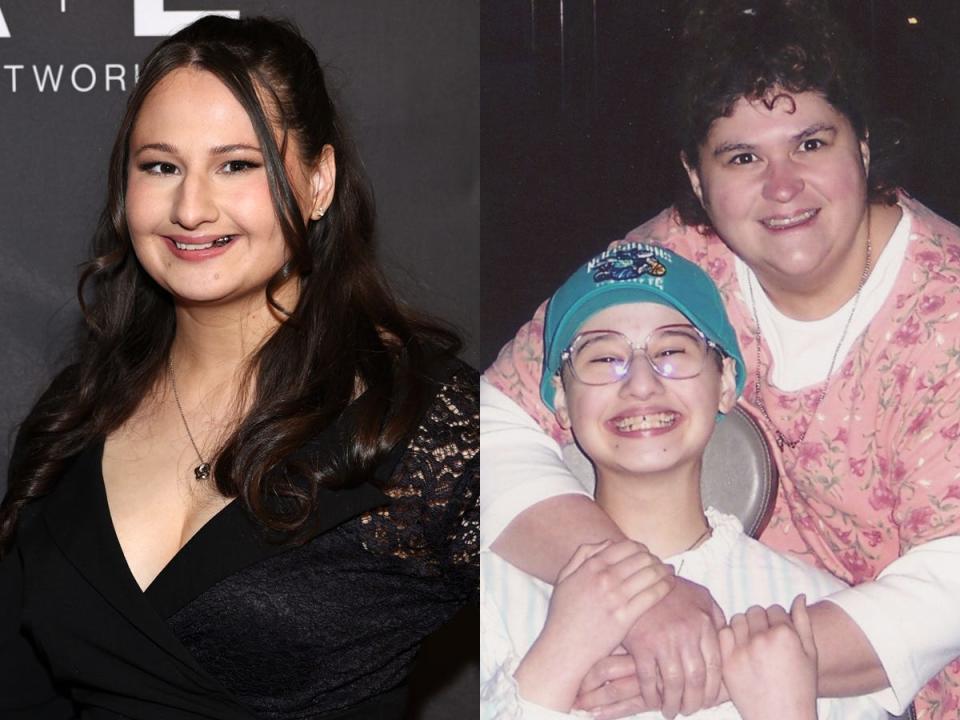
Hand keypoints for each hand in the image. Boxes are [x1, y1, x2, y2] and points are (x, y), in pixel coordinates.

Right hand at [514, 540, 673, 711]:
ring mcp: (615, 598)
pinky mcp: (625, 617)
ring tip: (669, 572)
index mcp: (591, 566)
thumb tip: (608, 542)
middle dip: (655, 558)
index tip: (647, 553)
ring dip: (664, 570)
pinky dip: (665, 586)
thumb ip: (583, 555)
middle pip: (641, 558)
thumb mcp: (564, 578)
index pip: (626, 546)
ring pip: (650, 574)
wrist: (563, 648)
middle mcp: (604, 578)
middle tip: (661, 564)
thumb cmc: (563, 615)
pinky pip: (652, 595)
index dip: (641, 547)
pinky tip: (670, 585)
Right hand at [616, 576, 725, 717]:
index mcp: (704, 625)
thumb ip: (716, 617)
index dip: (712, 690)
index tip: (708, 701)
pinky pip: (648, 679)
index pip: (714, 667)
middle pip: (696, 680)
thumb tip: (727, 638)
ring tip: (671, 711)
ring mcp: (663, 641)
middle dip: (694, 702)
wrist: (638, 579)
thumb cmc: (672, 589)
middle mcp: (686, 635)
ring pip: (674, 683)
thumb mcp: (701, 596)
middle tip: (690, 710)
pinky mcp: (641, 645)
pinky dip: (650, 695)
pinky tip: (652, 700)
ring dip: (673, 703)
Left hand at [718, 595, 817, 719]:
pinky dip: (729, 637)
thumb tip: (800, 596)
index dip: (778, 621)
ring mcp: (742, 649)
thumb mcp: (810, 654)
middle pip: (755, 611)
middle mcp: (761, 638)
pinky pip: (723, 634)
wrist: (782, 718)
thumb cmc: (800, 688)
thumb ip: (803, 622)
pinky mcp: (727, 661)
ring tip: (753, 644)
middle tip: (765, 639)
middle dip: (761, 622)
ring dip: (744, 627)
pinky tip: (739, 649)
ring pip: (737, 619)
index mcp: (784, 634)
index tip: (779, 635)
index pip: (774, 609)